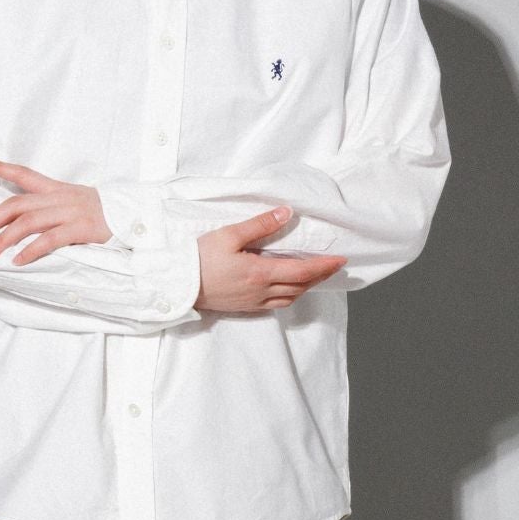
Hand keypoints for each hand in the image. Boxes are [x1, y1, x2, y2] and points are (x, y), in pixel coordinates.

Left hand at [0, 158, 112, 264]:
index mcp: (57, 189)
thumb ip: (51, 208)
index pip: (23, 173)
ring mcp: (70, 212)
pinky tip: (18, 261)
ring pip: (28, 222)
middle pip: (17, 204)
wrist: (134, 214)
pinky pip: (50, 239)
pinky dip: (31, 251)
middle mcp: (60, 197)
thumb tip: (22, 223)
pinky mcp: (81, 228)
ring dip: (5, 239)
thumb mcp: (75, 202)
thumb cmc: (102, 213)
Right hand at [195, 207, 346, 312]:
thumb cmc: (199, 258)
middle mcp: (261, 291)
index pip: (302, 270)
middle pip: (301, 286)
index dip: (324, 266)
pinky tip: (288, 288)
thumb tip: (286, 213)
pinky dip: (289, 295)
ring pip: (290, 297)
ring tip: (315, 275)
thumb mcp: (229, 235)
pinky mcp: (244, 307)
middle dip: (321, 276)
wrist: (177, 285)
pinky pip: (276, 304)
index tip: (341, 260)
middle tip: (334, 266)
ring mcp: (252, 302)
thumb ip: (260, 224)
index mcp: (260, 273)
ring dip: (306, 287)